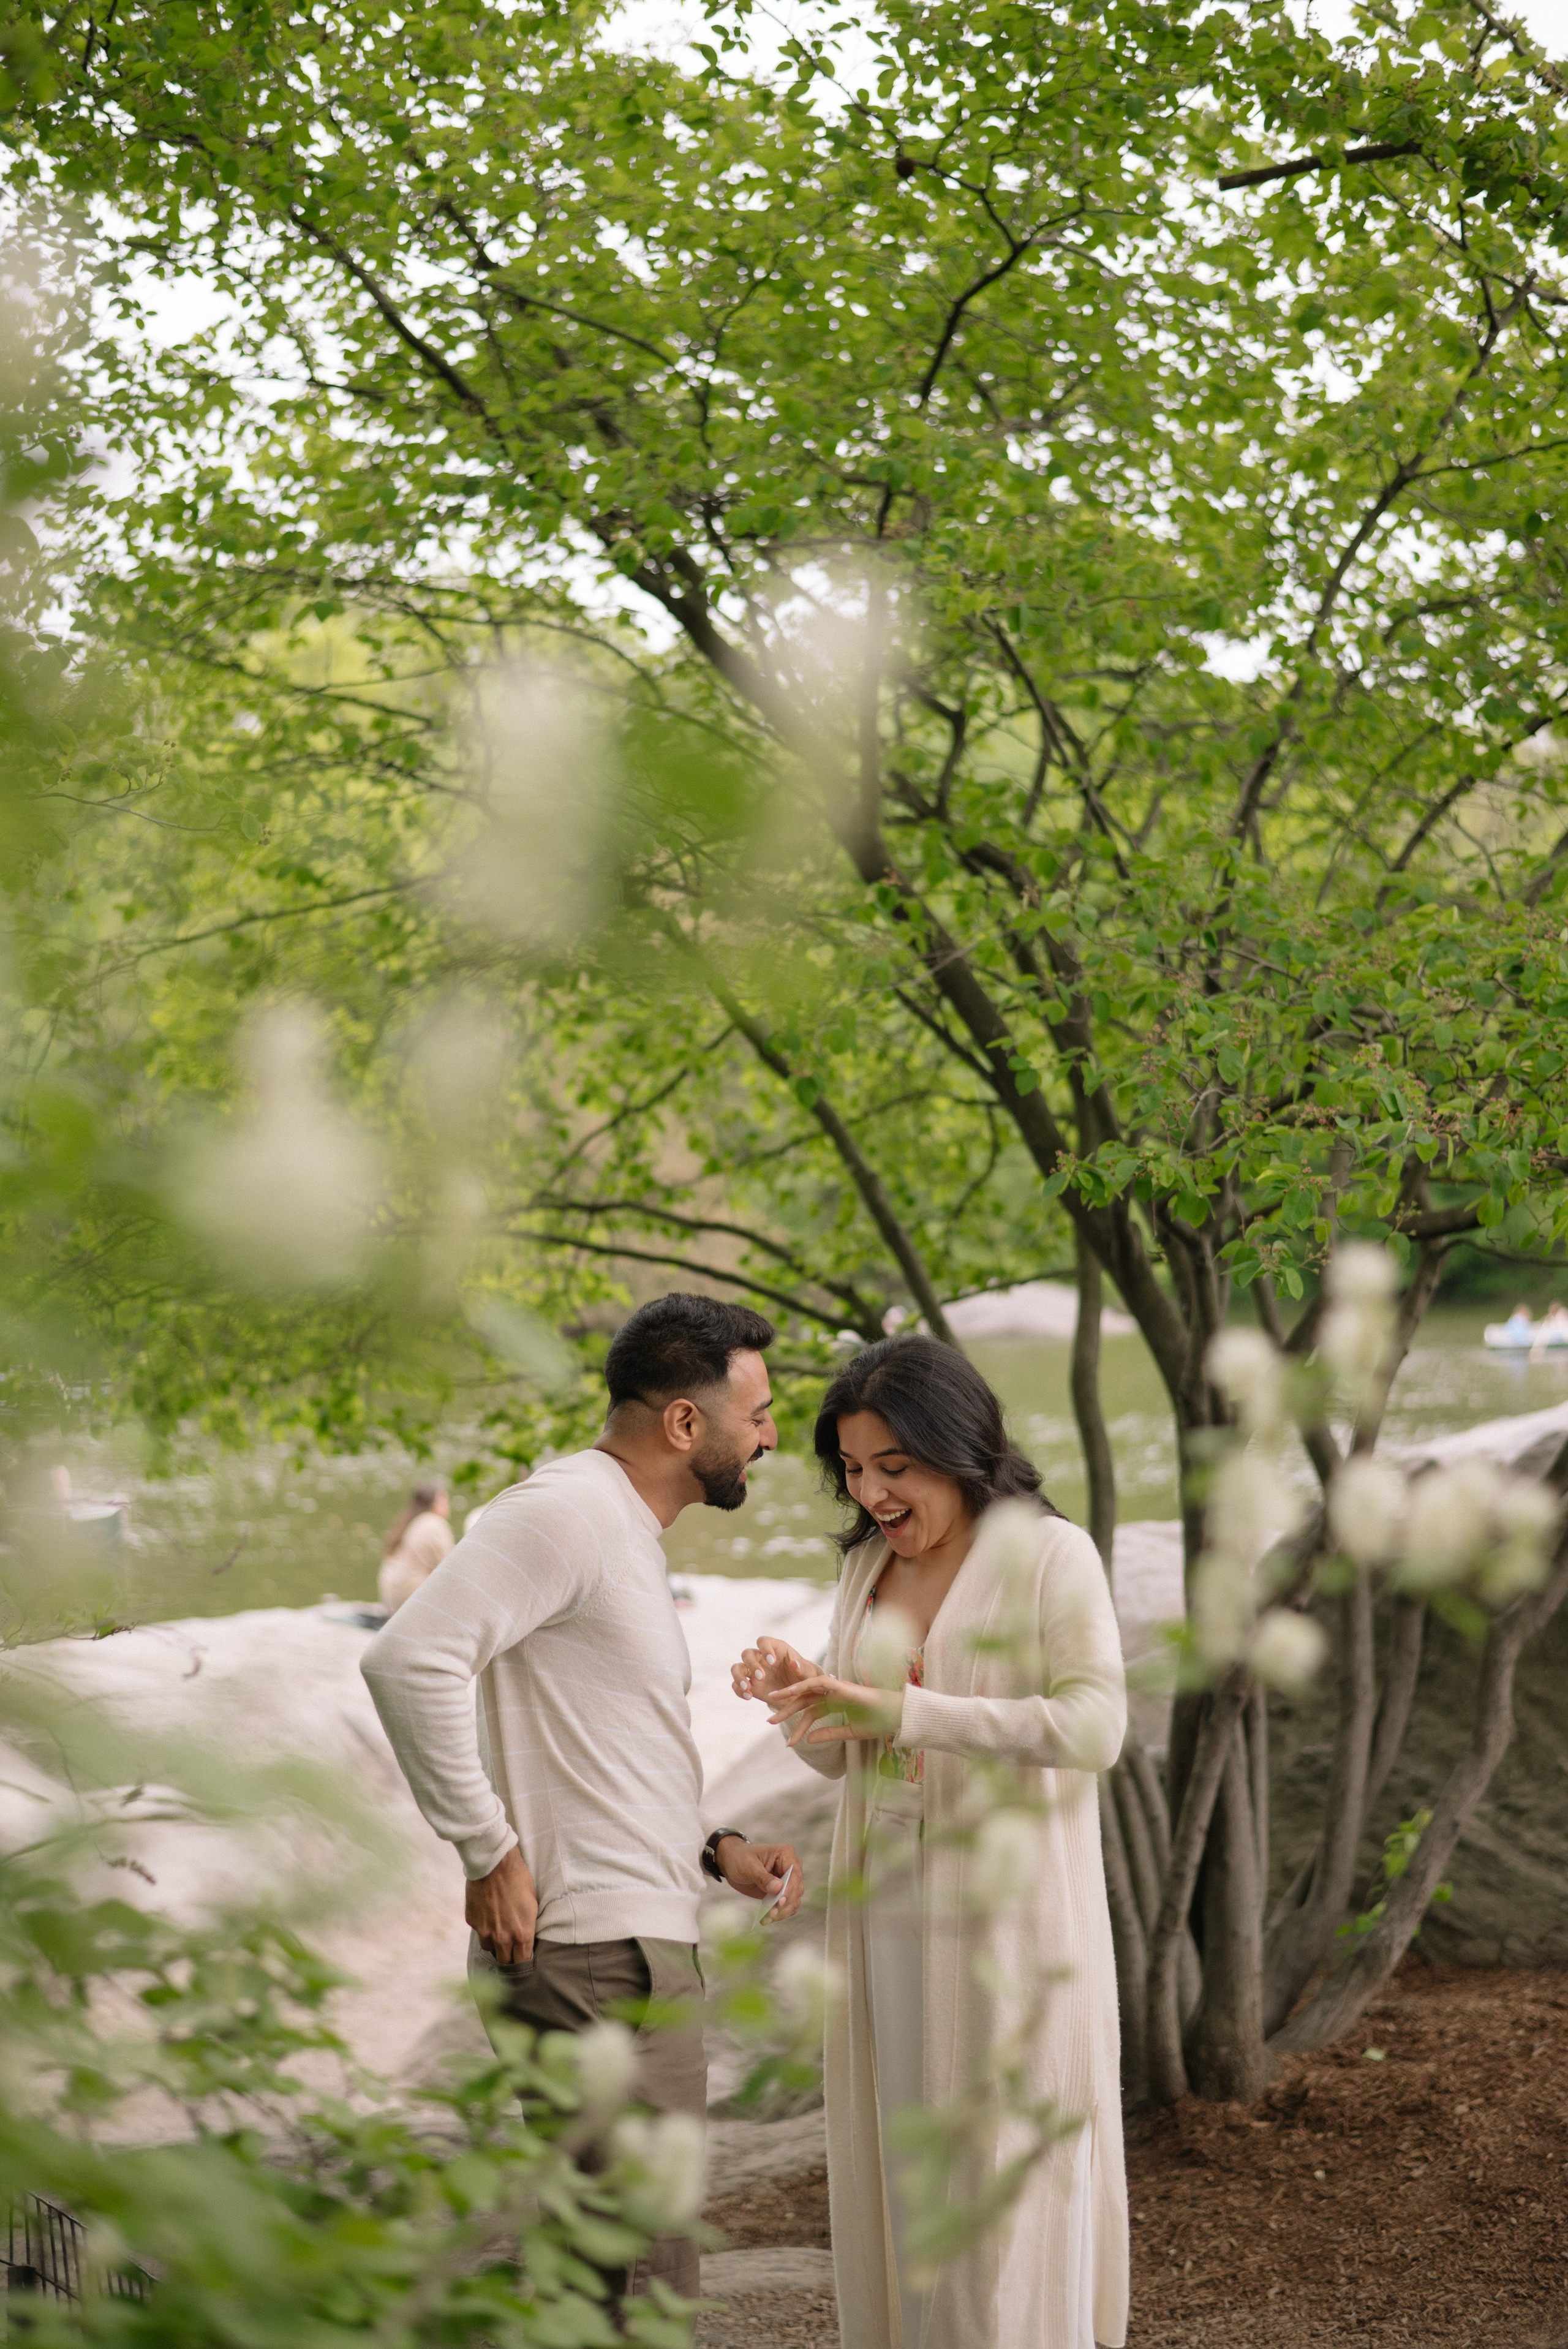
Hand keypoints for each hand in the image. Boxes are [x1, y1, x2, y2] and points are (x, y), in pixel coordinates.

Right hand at [466, 1844, 538, 1965]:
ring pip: (489, 1948)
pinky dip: (483, 1926)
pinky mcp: (472, 1922)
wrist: (494, 1864)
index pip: (522, 1962)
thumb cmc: (519, 1880)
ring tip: (498, 1929)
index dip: (523, 1962)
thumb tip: (525, 1939)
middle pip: (504, 1962)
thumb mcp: (532, 1904)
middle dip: (508, 1959)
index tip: (522, 1959)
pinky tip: (487, 1912)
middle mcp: (502, 1938)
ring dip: (494, 1943)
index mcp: (521, 1935)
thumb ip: (528, 1927)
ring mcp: (485, 1931)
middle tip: (510, 1952)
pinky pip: (478, 1931)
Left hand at [714, 1835, 804, 1920]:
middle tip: (771, 1914)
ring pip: (794, 1899)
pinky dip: (780, 1913)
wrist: (732, 1863)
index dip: (789, 1890)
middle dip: (786, 1903)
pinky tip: (767, 1918)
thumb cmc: (740, 1858)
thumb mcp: (749, 1866)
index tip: (780, 1902)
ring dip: (783, 1911)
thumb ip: (763, 1877)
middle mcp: (791, 1867)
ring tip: (767, 1918)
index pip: (794, 1875)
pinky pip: (787, 1905)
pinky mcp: (782, 1892)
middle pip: (797, 1889)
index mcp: (786, 1854)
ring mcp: (788, 1880)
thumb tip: (778, 1888)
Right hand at [731, 1637, 812, 1703]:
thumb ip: (802, 1668)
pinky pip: (736, 1685)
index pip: (763, 1641)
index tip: (772, 1661)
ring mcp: (753, 1672)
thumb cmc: (805, 1677)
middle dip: (752, 1664)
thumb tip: (794, 1663)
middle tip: (761, 1676)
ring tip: (748, 1688)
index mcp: (775, 1649)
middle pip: (747, 1653)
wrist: (800, 1693)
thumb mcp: (808, 1673)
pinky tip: (748, 1696)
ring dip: (739, 1676)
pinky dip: (739, 1690)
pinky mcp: (750, 1685)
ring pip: (737, 1667)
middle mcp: (761, 1658)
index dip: (765, 1649)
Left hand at [768, 1673, 903, 1748]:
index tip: (789, 1744)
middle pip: (805, 1701)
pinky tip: (790, 1692)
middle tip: (769, 1721)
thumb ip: (829, 1734)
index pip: (811, 1714)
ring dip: (789, 1695)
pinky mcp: (840, 1685)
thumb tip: (808, 1741)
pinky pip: (817, 1682)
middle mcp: (833, 1695)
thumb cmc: (879, 1723)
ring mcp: (836, 1688)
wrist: (896, 1715)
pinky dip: (803, 1685)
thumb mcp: (850, 1733)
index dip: (799, 1728)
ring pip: (807, 1689)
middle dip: (787, 1710)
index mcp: (836, 1705)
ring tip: (773, 1703)